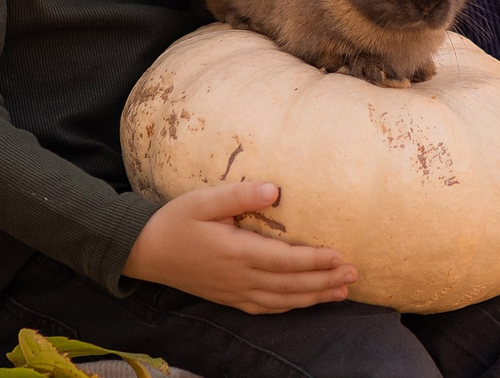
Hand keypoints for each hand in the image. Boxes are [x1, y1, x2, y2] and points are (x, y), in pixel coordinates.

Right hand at [123, 183, 352, 312]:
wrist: (145, 252)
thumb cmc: (176, 221)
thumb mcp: (203, 200)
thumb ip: (239, 196)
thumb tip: (274, 190)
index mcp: (237, 253)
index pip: (286, 261)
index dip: (315, 261)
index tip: (341, 256)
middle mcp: (240, 278)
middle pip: (291, 285)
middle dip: (325, 281)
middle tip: (354, 275)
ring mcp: (234, 292)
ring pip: (282, 300)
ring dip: (313, 297)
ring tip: (341, 292)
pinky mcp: (228, 299)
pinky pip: (265, 308)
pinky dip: (289, 307)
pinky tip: (303, 302)